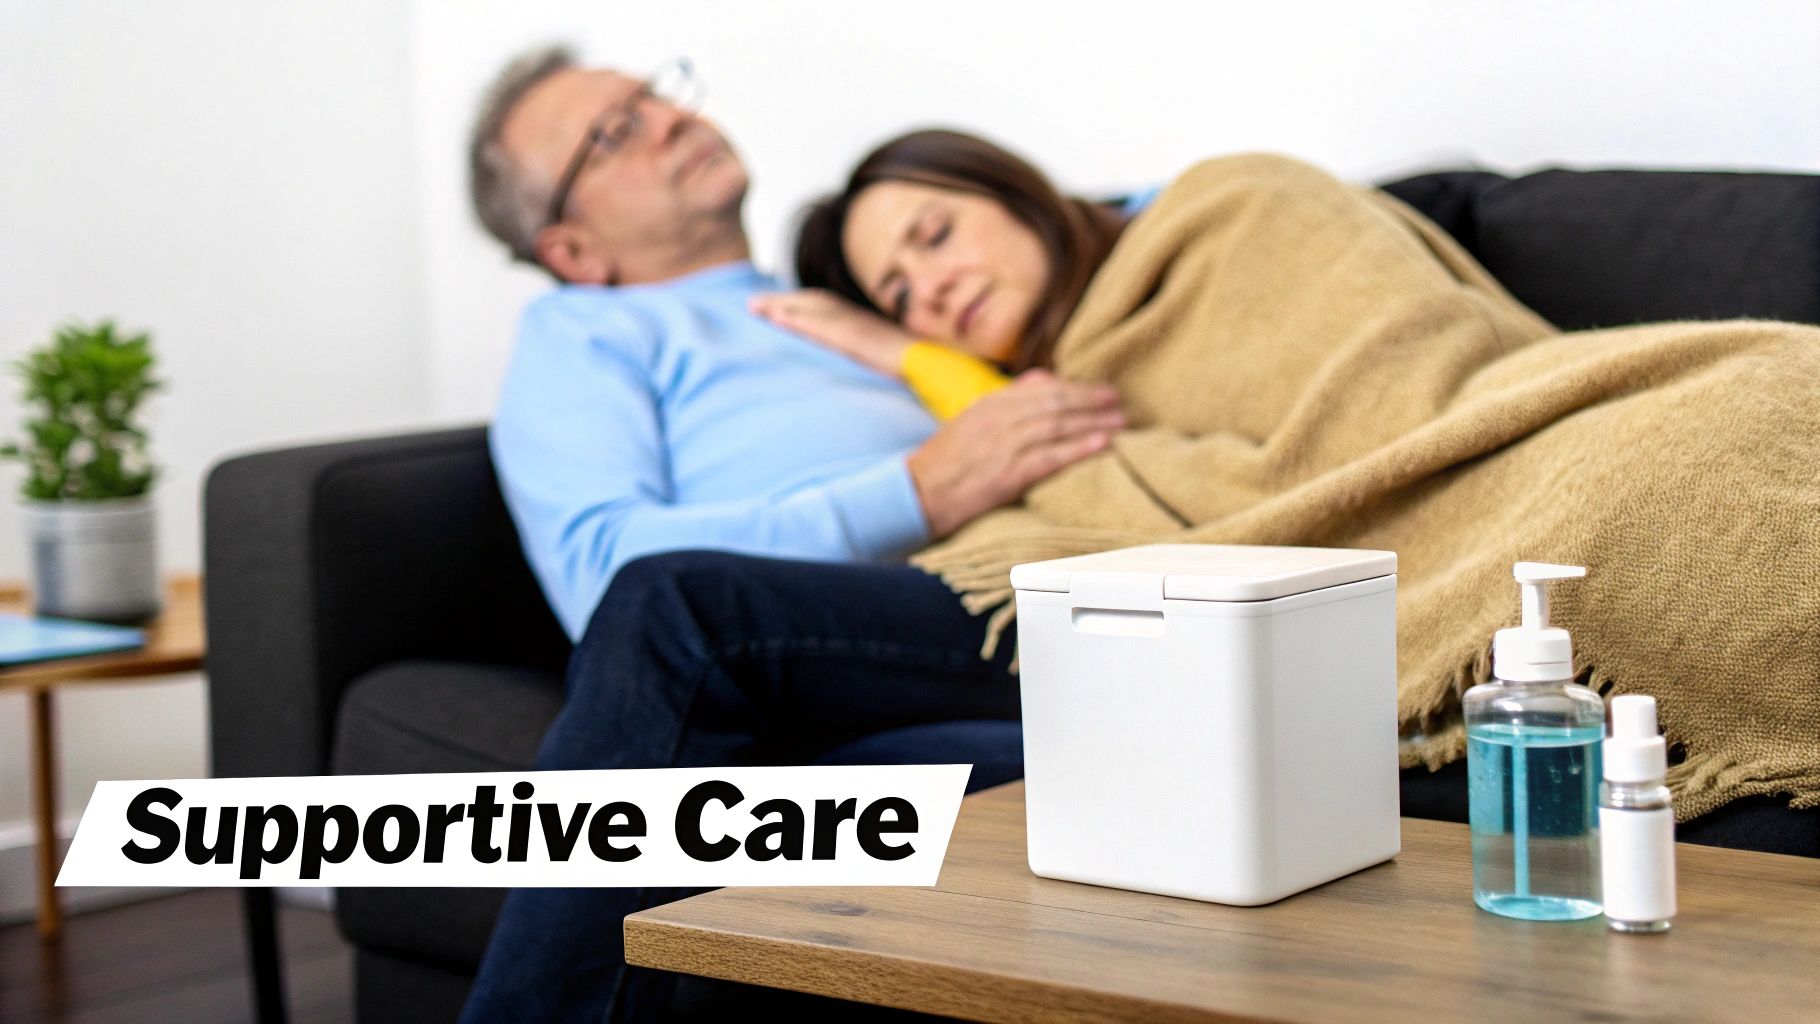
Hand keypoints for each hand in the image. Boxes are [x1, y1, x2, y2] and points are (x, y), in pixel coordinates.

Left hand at [750, 289, 914, 376]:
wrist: (937, 367)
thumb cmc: (919, 367)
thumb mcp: (889, 362)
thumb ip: (872, 359)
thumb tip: (867, 368)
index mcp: (864, 324)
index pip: (826, 309)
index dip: (799, 306)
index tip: (775, 308)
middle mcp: (857, 320)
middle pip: (813, 304)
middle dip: (782, 302)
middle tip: (753, 305)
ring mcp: (855, 327)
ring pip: (811, 311)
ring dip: (781, 307)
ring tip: (755, 308)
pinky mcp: (854, 339)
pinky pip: (821, 327)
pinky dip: (798, 321)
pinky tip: (777, 319)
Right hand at [907, 370, 1123, 537]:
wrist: (916, 493)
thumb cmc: (945, 462)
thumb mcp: (970, 420)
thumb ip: (1006, 400)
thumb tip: (1042, 380)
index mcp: (990, 405)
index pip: (1042, 388)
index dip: (1076, 387)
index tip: (1101, 390)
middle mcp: (999, 420)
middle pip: (1055, 403)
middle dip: (1091, 401)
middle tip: (1119, 402)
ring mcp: (1003, 446)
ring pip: (1058, 426)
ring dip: (1094, 422)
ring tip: (1121, 422)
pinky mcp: (1008, 475)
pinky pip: (1051, 457)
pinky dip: (1079, 448)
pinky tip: (1103, 445)